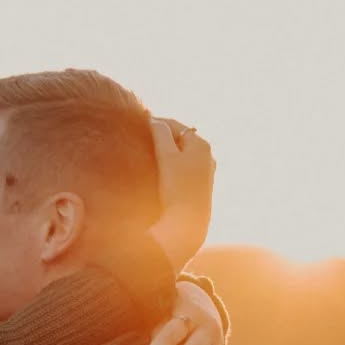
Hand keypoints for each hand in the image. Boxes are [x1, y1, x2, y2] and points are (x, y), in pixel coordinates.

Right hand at [148, 118, 214, 268]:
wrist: (187, 225)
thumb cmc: (176, 188)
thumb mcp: (167, 156)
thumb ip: (161, 134)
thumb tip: (155, 120)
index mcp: (201, 144)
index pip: (174, 125)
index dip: (155, 123)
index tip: (137, 123)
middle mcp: (206, 156)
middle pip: (178, 140)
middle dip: (160, 138)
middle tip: (139, 139)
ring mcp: (204, 173)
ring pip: (180, 156)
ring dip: (164, 153)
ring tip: (146, 155)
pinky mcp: (199, 188)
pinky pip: (181, 170)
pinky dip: (170, 167)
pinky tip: (157, 173)